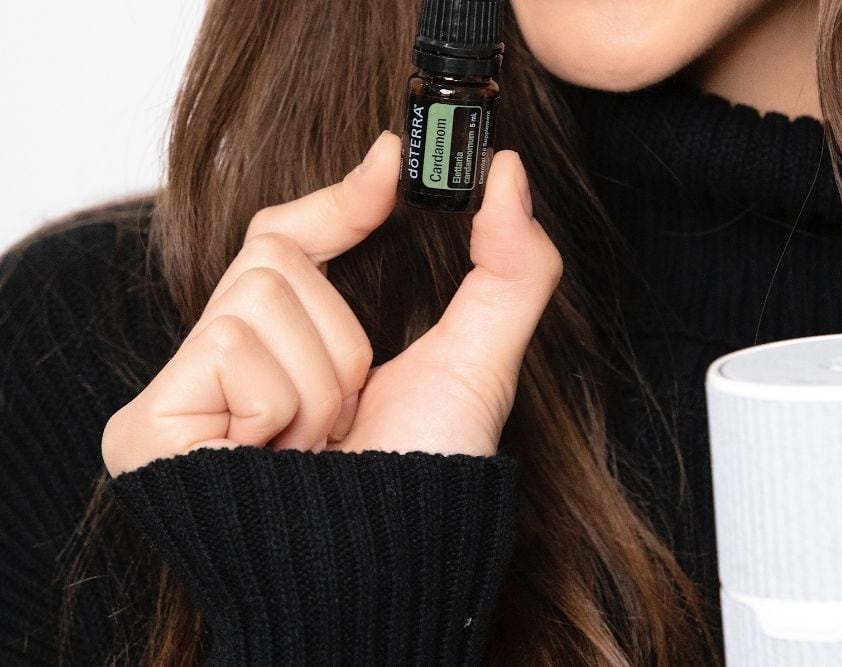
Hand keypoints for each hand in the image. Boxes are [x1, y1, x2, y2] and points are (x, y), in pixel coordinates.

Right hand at [102, 132, 562, 475]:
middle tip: (346, 415)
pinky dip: (282, 401)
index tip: (395, 160)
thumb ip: (511, 269)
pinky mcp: (148, 424)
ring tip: (315, 447)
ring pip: (262, 300)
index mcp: (290, 349)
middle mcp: (226, 364)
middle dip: (342, 341)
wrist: (385, 575)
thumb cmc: (426, 481)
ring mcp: (181, 393)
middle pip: (276, 261)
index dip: (336, 199)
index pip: (286, 240)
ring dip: (318, 380)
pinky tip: (275, 456)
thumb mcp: (480, 363)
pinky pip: (233, 346)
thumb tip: (513, 174)